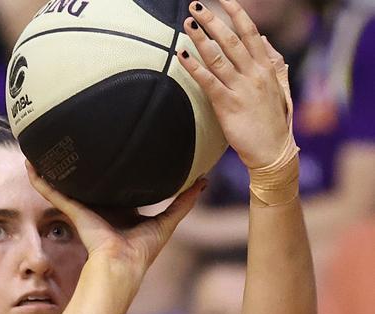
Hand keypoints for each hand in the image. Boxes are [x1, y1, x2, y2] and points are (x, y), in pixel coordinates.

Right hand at [25, 161, 205, 281]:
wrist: (121, 265)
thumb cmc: (142, 250)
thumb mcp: (168, 221)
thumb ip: (184, 202)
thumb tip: (204, 181)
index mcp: (119, 210)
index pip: (116, 185)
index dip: (115, 169)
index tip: (115, 150)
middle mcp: (98, 208)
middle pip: (88, 182)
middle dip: (81, 164)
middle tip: (76, 137)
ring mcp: (82, 209)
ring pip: (65, 185)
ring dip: (53, 169)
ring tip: (45, 146)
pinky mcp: (72, 211)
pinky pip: (52, 193)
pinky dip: (40, 180)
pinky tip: (29, 164)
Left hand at [178, 0, 290, 168]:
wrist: (273, 151)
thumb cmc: (274, 121)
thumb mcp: (280, 88)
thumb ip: (273, 62)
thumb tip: (263, 40)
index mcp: (266, 68)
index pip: (251, 33)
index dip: (236, 13)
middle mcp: (254, 74)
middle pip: (231, 39)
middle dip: (213, 20)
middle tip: (196, 6)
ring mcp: (241, 89)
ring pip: (218, 57)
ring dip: (200, 38)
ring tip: (187, 24)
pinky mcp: (228, 105)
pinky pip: (208, 82)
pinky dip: (194, 67)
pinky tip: (181, 55)